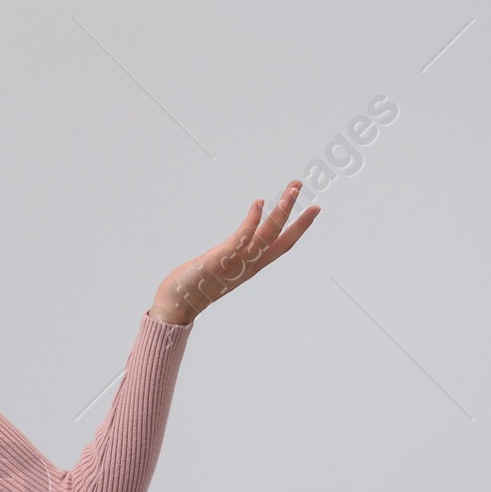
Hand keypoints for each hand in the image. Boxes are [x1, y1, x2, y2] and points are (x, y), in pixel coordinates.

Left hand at [149, 181, 318, 326]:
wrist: (176, 305)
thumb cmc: (195, 285)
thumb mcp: (222, 266)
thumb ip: (233, 255)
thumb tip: (239, 242)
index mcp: (252, 265)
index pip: (282, 245)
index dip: (299, 228)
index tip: (314, 209)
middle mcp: (249, 265)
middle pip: (279, 236)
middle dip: (292, 211)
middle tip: (300, 185)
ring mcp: (237, 263)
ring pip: (266, 235)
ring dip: (281, 211)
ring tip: (292, 189)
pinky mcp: (221, 259)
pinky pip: (241, 238)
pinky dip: (252, 220)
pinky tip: (259, 202)